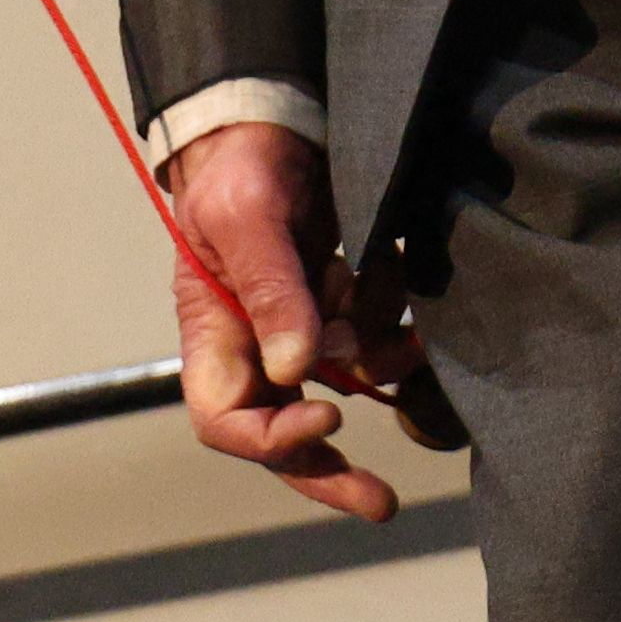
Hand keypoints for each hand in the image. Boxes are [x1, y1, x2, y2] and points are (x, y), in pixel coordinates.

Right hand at [161, 117, 434, 521]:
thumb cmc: (241, 163)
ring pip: (346, 385)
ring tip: (405, 329)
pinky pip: (377, 345)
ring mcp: (301, 331)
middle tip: (382, 502)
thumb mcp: (248, 219)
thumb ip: (271, 292)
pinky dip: (399, 332)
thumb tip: (298, 371)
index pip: (223, 419)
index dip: (271, 438)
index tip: (329, 417)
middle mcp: (254, 346)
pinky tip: (406, 294)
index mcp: (214, 335)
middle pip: (283, 434)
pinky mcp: (343, 308)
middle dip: (331, 472)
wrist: (278, 119)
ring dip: (379, 366)